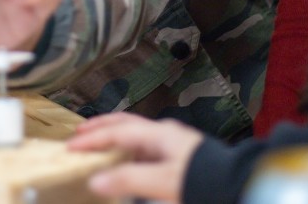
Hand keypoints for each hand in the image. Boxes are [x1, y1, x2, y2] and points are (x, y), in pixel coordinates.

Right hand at [68, 112, 204, 202]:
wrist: (237, 184)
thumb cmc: (203, 180)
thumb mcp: (163, 182)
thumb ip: (129, 180)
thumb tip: (96, 180)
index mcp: (159, 134)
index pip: (117, 132)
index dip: (92, 139)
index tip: (70, 147)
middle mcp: (165, 133)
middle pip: (125, 123)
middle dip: (101, 127)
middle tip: (80, 134)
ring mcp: (173, 143)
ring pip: (136, 133)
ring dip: (114, 136)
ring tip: (99, 144)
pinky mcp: (179, 156)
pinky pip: (146, 146)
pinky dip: (128, 148)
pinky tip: (128, 160)